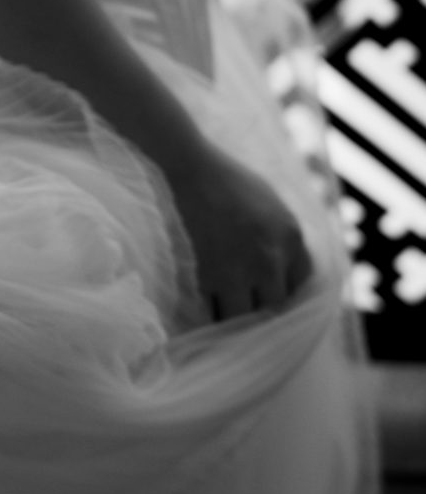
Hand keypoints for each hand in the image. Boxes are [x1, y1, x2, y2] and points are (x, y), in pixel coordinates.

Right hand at [169, 140, 314, 324]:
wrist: (192, 170)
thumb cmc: (228, 179)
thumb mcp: (271, 203)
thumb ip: (283, 236)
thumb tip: (283, 267)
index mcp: (292, 236)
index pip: (302, 282)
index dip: (288, 292)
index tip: (273, 297)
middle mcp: (272, 258)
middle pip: (277, 305)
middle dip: (264, 311)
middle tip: (250, 314)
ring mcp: (241, 270)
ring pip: (246, 316)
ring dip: (237, 320)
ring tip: (226, 323)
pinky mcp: (210, 276)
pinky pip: (214, 311)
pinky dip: (211, 316)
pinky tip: (205, 315)